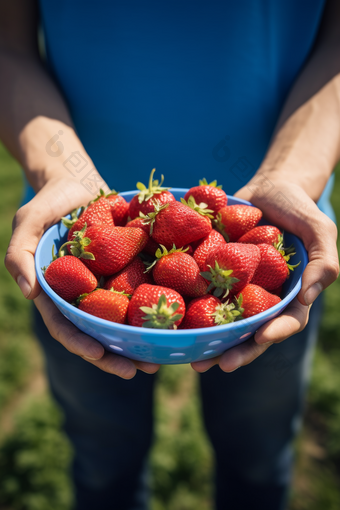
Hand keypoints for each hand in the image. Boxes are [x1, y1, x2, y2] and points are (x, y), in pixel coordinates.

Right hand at [5, 176, 159, 378]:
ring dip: (140, 341)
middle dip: (116, 354)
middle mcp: (83, 295)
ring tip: (161, 357)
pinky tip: (174, 320)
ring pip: (122, 320)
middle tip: (141, 369)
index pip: (65, 326)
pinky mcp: (127, 270)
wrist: (78, 182)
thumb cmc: (50, 202)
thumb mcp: (29, 221)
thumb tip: (28, 292)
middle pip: (98, 332)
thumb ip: (20, 253)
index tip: (99, 353)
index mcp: (58, 293)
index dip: (80, 343)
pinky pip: (141, 292)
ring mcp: (106, 284)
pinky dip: (154, 307)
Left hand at [191, 179, 338, 373]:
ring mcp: (237, 288)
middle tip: (212, 364)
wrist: (269, 188)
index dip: (273, 334)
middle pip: (249, 331)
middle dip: (233, 350)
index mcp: (289, 294)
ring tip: (190, 355)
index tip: (258, 339)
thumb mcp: (319, 229)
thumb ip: (324, 261)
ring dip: (207, 339)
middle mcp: (262, 297)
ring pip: (223, 319)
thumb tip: (307, 298)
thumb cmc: (299, 208)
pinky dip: (189, 305)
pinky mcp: (216, 274)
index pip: (286, 322)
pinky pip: (204, 291)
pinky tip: (172, 317)